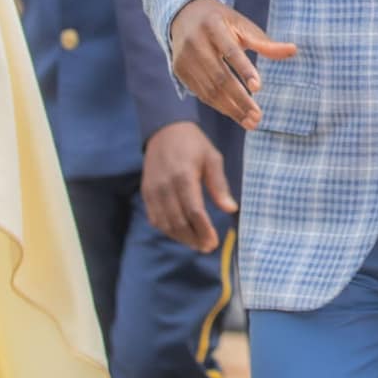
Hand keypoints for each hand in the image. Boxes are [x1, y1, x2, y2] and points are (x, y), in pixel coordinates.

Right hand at [142, 120, 233, 253]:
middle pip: (178, 222)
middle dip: (194, 238)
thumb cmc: (194, 145)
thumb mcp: (212, 158)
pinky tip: (181, 233)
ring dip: (181, 238)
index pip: (194, 212)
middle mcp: (165, 186)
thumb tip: (231, 209)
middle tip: (207, 247)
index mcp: (184, 176)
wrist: (165, 130)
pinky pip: (155, 218)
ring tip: (197, 243)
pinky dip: (167, 230)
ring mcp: (153, 191)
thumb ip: (220, 185)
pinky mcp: (146, 193)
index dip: (204, 231)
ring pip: (165, 224)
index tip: (213, 243)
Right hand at [168, 0, 297, 129]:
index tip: (258, 88)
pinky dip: (218, 105)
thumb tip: (293, 50)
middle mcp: (195, 42)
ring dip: (230, 109)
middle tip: (258, 116)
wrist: (185, 15)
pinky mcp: (179, 71)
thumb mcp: (242, 25)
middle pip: (219, 76)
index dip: (244, 70)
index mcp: (213, 26)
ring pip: (209, 89)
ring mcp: (184, 58)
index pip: (231, 51)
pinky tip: (234, 113)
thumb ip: (265, 42)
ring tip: (250, 122)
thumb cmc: (223, 21)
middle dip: (239, 99)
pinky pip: (200, 93)